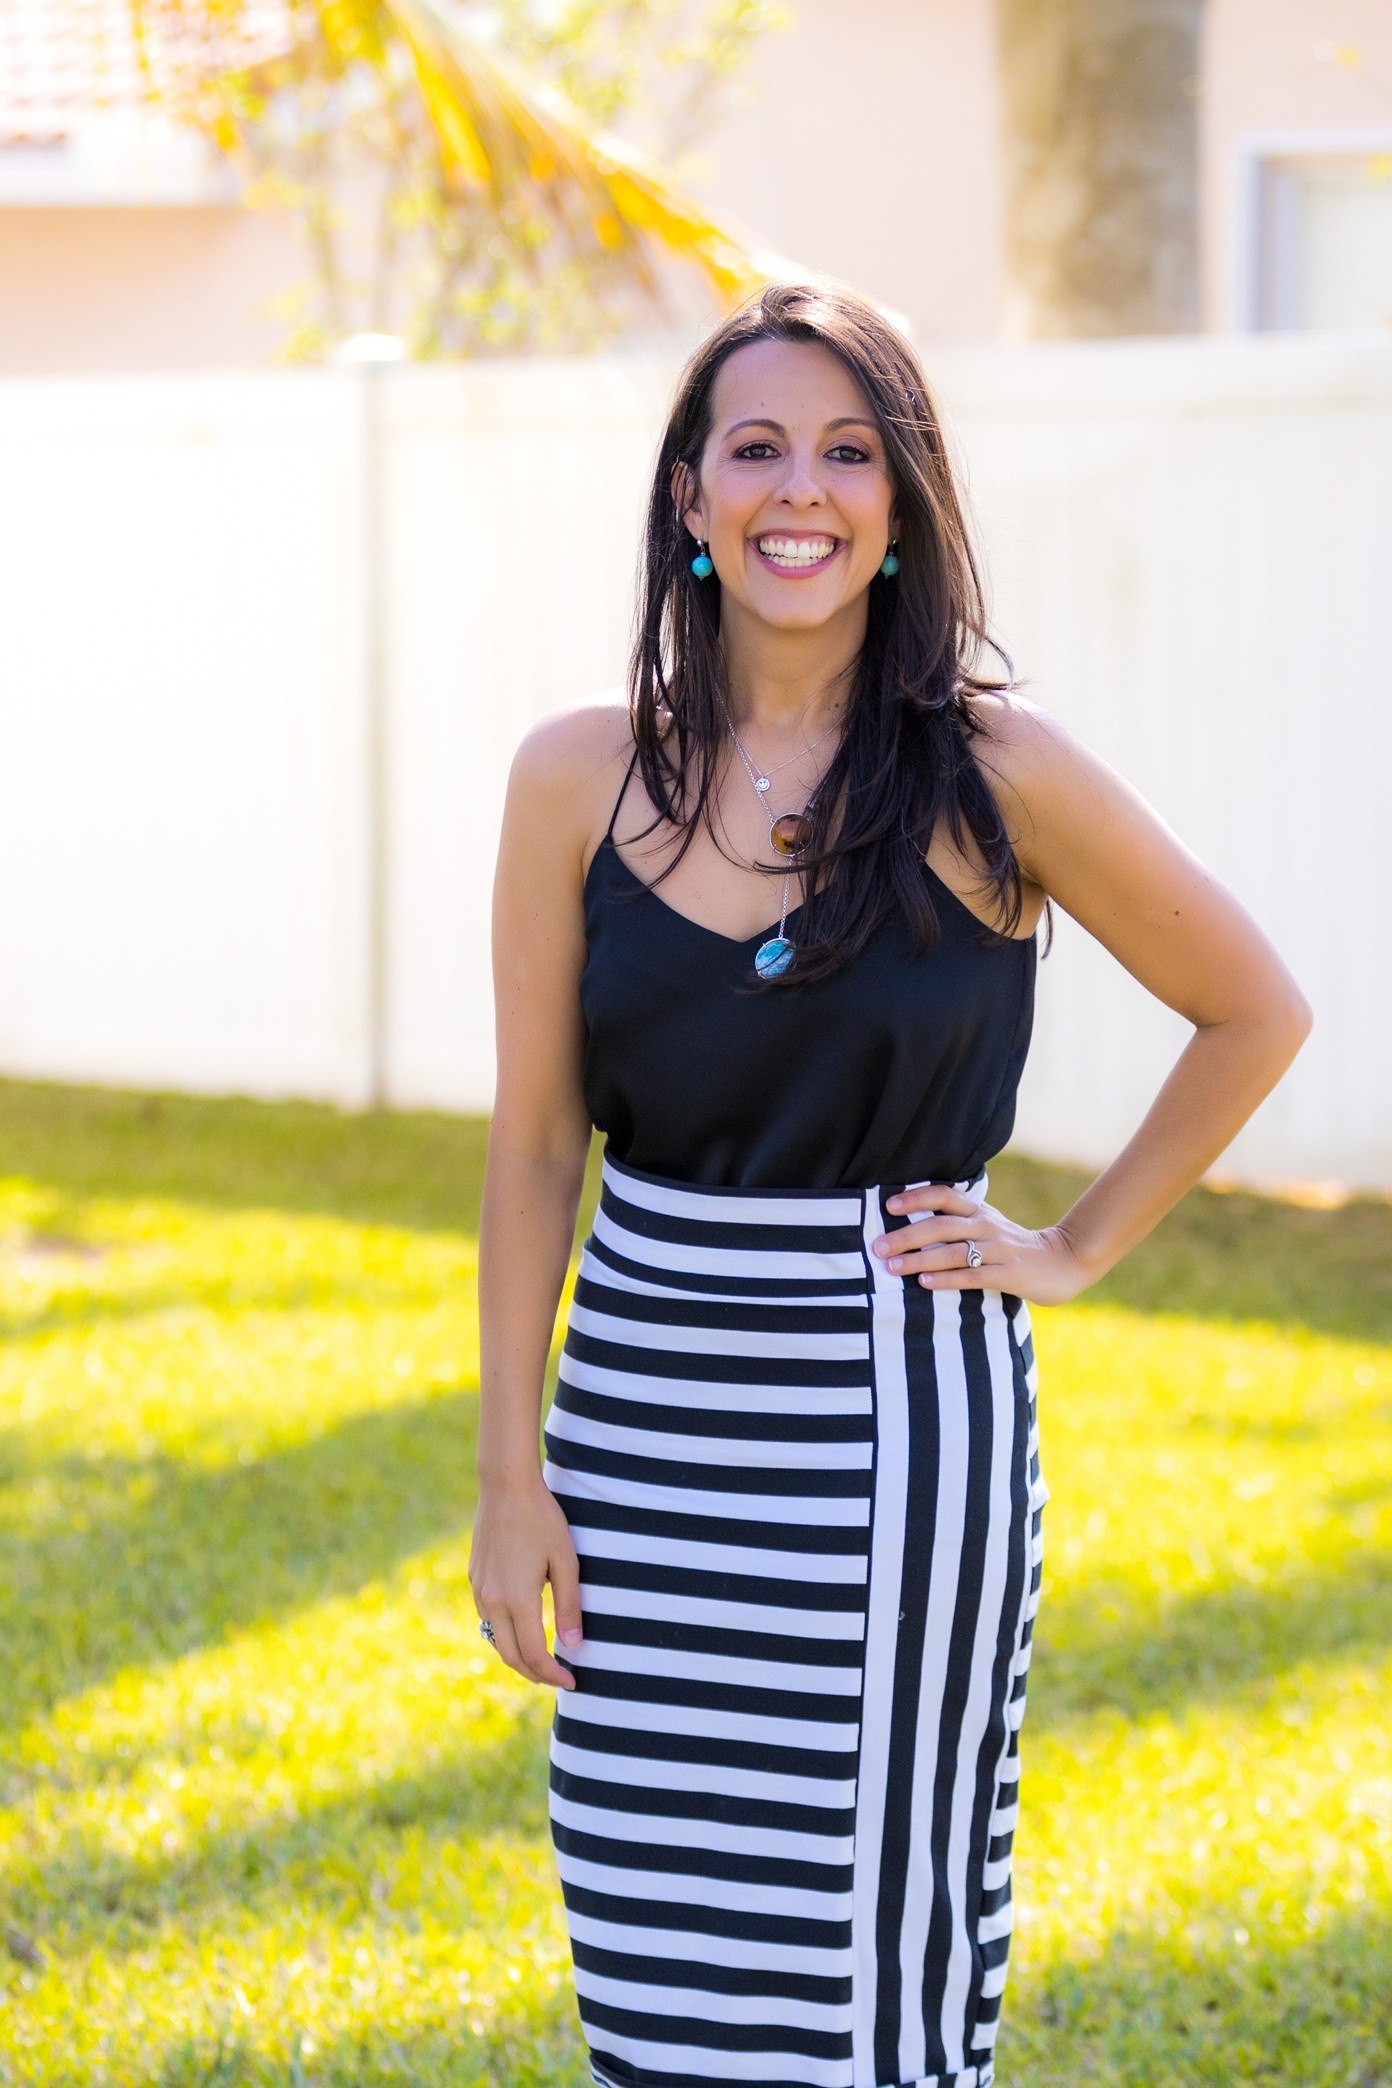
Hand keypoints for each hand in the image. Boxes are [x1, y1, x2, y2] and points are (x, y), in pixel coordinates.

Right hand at [468, 1472, 581, 1688]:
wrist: (505, 1487)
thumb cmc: (542, 1519)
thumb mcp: (565, 1561)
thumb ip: (569, 1605)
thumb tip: (574, 1646)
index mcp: (517, 1599)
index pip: (534, 1654)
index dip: (553, 1674)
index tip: (572, 1681)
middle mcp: (493, 1600)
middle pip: (511, 1656)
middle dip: (535, 1674)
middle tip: (558, 1677)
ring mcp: (480, 1590)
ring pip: (496, 1640)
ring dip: (518, 1655)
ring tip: (543, 1658)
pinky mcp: (475, 1579)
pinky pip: (488, 1619)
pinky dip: (505, 1634)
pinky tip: (523, 1628)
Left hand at [872, 1185, 1091, 1306]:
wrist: (1063, 1261)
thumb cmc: (1014, 1245)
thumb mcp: (988, 1225)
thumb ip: (958, 1221)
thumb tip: (913, 1222)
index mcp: (979, 1211)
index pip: (944, 1195)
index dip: (916, 1198)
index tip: (888, 1207)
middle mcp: (986, 1226)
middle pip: (941, 1226)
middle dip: (906, 1236)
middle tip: (877, 1246)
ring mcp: (998, 1250)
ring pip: (953, 1252)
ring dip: (919, 1260)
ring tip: (892, 1267)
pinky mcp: (1008, 1275)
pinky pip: (973, 1276)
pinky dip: (947, 1279)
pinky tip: (925, 1283)